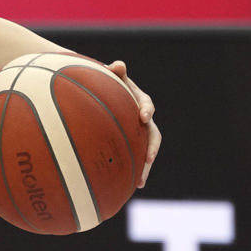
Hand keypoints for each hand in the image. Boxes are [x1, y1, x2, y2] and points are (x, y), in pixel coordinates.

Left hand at [109, 60, 160, 187]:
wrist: (98, 93)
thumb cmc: (103, 83)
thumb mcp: (108, 76)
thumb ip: (114, 72)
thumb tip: (118, 64)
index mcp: (138, 100)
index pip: (147, 104)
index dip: (146, 110)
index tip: (143, 116)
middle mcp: (141, 118)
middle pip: (152, 135)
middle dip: (151, 148)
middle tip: (148, 159)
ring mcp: (136, 132)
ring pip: (144, 150)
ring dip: (145, 166)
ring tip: (140, 182)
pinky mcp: (129, 143)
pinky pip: (133, 157)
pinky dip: (132, 170)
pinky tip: (128, 186)